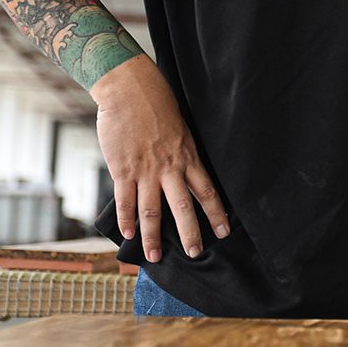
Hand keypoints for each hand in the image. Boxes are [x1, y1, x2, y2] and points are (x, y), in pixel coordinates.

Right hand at [92, 59, 228, 262]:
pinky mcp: (123, 169)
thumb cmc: (157, 105)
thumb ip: (182, 154)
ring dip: (153, 236)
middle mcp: (170, 167)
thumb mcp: (181, 130)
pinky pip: (125, 199)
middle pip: (184, 207)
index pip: (208, 191)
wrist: (130, 90)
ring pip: (152, 210)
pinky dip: (127, 219)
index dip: (217, 213)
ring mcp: (146, 170)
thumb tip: (184, 173)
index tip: (224, 231)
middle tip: (196, 254)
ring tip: (154, 257)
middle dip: (190, 234)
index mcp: (188, 157)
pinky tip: (128, 234)